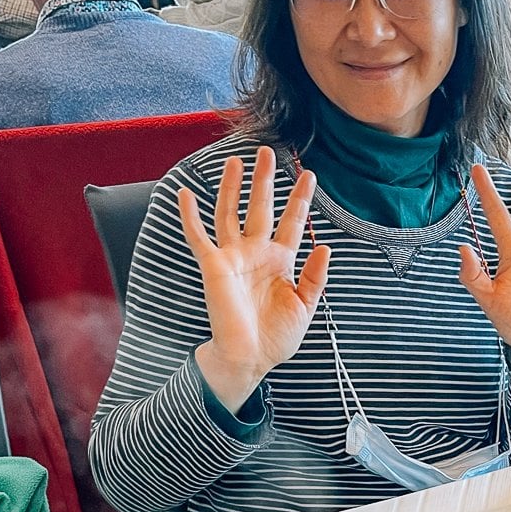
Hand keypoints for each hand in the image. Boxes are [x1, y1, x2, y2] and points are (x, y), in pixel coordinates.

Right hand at [179, 147, 330, 413]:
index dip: (299, 199)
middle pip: (261, 208)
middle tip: (268, 152)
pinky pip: (198, 237)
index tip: (309, 175)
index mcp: (281, 261)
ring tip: (237, 160)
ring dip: (232, 187)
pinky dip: (190, 216)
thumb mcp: (306, 307)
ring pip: (230, 213)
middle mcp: (256, 253)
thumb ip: (315, 277)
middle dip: (265, 182)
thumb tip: (325, 246)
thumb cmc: (276, 337)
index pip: (291, 222)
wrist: (249, 359)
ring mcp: (233, 257)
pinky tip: (186, 193)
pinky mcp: (213, 266)